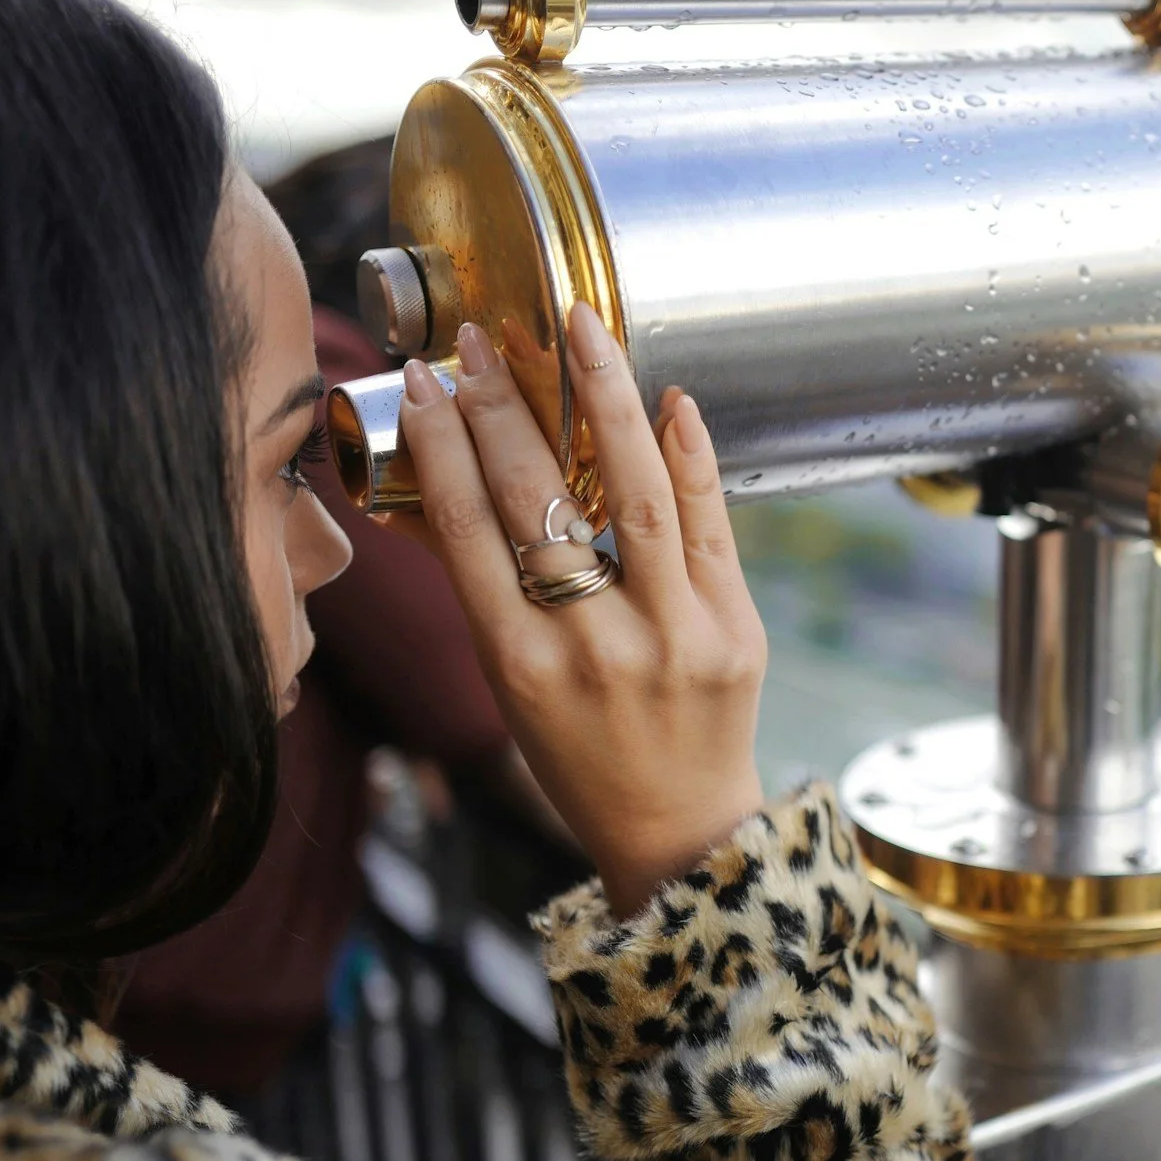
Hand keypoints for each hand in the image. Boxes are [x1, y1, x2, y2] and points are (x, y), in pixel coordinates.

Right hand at [391, 302, 766, 916]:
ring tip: (580, 329)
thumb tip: (464, 466)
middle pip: (537, 497)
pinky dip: (692, 457)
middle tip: (485, 338)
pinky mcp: (735, 631)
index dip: (439, 441)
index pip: (465, 526)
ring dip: (604, 399)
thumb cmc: (579, 751)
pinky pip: (711, 526)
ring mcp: (671, 637)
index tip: (424, 376)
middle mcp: (590, 647)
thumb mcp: (509, 683)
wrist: (680, 830)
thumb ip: (492, 589)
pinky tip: (670, 399)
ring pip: (635, 495)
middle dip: (504, 405)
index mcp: (515, 663)